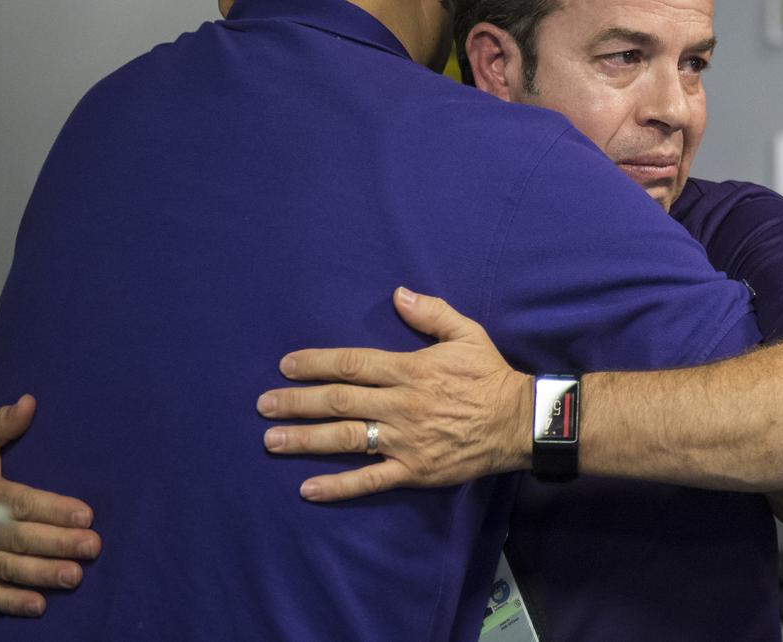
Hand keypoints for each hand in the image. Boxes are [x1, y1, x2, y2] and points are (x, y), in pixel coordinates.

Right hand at [0, 395, 100, 615]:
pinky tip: (39, 606)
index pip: (20, 502)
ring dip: (43, 574)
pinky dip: (11, 603)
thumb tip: (29, 402)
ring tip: (76, 576)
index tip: (85, 514)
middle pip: (20, 538)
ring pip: (8, 568)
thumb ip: (1, 423)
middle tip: (92, 547)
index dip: (53, 509)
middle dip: (58, 543)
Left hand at [258, 287, 532, 501]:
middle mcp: (402, 405)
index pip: (353, 365)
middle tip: (263, 404)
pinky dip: (338, 486)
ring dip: (306, 440)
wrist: (520, 422)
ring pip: (347, 439)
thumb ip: (431, 313)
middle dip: (297, 402)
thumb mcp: (467, 334)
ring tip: (272, 440)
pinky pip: (370, 479)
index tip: (286, 366)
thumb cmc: (490, 375)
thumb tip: (398, 294)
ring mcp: (406, 440)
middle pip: (340, 401)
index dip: (316, 364)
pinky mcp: (415, 470)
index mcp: (410, 370)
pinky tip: (308, 488)